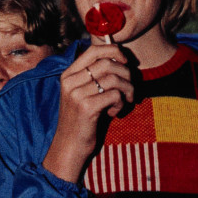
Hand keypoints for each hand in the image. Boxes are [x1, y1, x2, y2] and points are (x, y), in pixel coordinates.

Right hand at [42, 44, 133, 182]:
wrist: (69, 146)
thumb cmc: (82, 119)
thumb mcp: (83, 93)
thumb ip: (95, 76)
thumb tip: (121, 58)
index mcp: (68, 74)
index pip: (94, 50)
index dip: (114, 51)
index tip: (125, 62)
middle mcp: (70, 81)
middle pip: (107, 63)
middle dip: (126, 74)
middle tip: (129, 89)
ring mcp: (76, 94)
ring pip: (114, 79)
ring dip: (127, 90)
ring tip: (125, 101)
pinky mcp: (86, 107)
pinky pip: (115, 95)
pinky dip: (121, 103)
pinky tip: (114, 113)